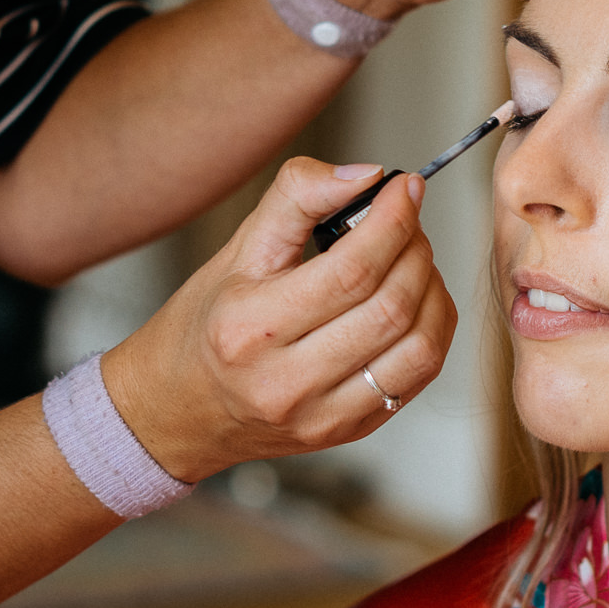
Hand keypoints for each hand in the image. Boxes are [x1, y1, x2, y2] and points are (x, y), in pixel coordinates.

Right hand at [99, 158, 457, 484]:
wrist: (177, 411)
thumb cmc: (205, 328)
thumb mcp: (236, 251)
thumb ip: (297, 199)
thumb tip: (365, 176)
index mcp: (250, 329)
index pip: (350, 271)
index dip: (392, 221)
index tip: (404, 188)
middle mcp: (285, 382)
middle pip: (390, 307)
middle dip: (414, 249)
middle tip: (406, 220)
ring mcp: (321, 416)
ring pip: (417, 347)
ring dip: (432, 289)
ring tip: (413, 259)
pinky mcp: (348, 431)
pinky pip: (417, 377)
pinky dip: (431, 329)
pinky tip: (415, 302)